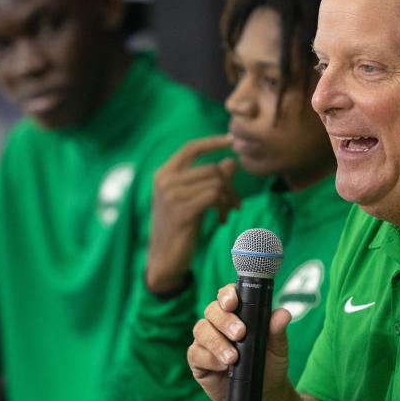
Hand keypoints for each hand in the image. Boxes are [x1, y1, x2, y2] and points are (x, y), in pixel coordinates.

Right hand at [145, 134, 239, 292]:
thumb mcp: (193, 200)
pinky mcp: (182, 211)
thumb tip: (231, 162)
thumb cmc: (179, 228)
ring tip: (227, 214)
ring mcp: (172, 195)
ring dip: (229, 199)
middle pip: (211, 168)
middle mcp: (165, 181)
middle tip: (236, 204)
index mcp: (164, 174)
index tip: (231, 141)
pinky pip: (214, 196)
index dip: (212, 142)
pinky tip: (222, 220)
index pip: (190, 148)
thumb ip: (208, 180)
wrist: (165, 259)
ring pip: (216, 182)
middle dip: (230, 185)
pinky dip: (224, 207)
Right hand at [187, 282, 292, 400]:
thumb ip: (277, 330)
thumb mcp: (277, 348)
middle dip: (225, 321)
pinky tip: (223, 366)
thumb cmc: (269, 363)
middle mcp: (218, 323)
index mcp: (237, 313)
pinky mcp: (198, 360)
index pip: (227, 295)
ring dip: (217, 342)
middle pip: (212, 311)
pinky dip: (209, 358)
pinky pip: (195, 353)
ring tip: (233, 358)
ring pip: (201, 330)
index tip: (233, 303)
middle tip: (240, 334)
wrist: (264, 392)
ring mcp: (206, 340)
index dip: (227, 295)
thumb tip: (283, 314)